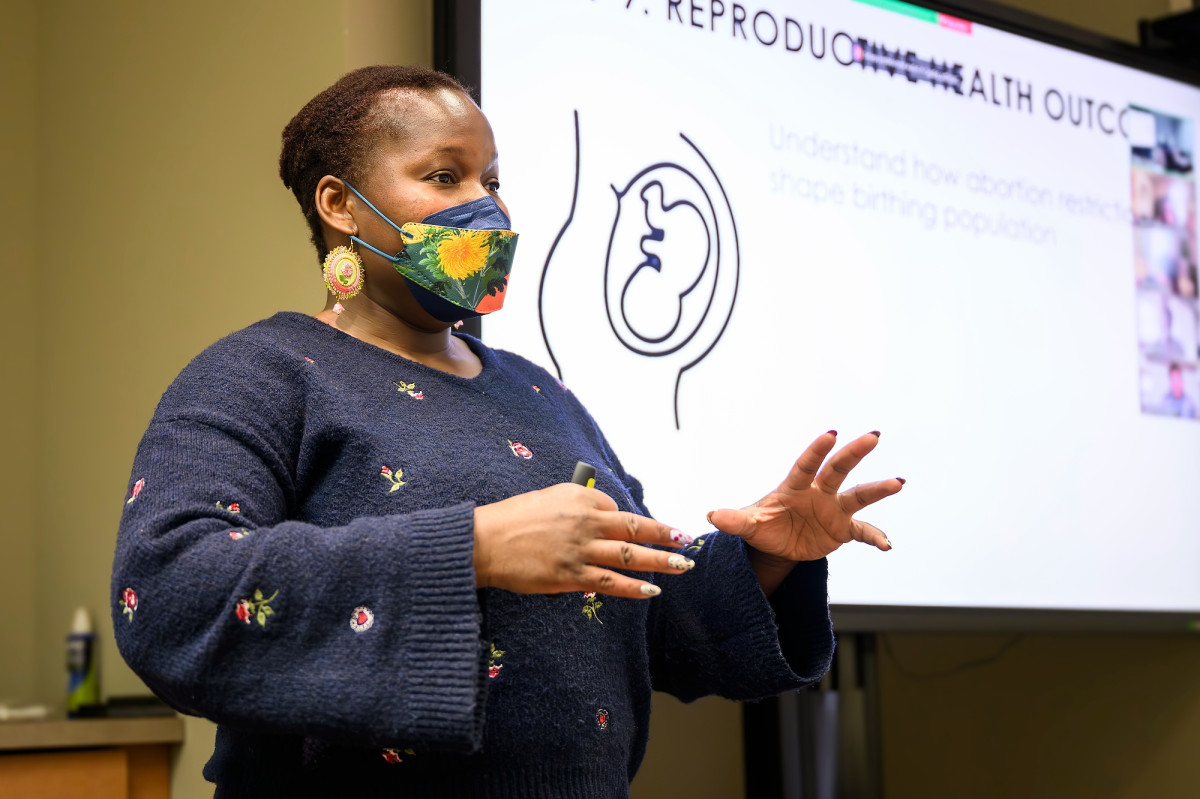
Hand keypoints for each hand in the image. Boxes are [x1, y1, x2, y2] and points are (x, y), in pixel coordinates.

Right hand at [473, 483, 694, 597]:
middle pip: (634, 529)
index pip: (615, 509)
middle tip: (685, 540)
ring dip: (660, 560)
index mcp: (579, 498)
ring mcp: (580, 550)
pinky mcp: (571, 576)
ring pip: (630, 556)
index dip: (626, 523)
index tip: (639, 532)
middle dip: (664, 534)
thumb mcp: (547, 498)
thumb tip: (602, 515)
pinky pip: (611, 582)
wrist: (483, 542)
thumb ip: (576, 505)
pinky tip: (652, 590)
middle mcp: (585, 521)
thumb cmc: (511, 519)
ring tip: (682, 565)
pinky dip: (634, 587)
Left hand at [707, 431, 901, 592]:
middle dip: (854, 453)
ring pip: (858, 495)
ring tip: (898, 482)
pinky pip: (862, 531)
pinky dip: (874, 537)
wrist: (777, 545)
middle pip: (837, 470)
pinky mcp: (842, 530)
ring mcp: (833, 510)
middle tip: (873, 436)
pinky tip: (887, 545)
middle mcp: (818, 493)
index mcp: (794, 487)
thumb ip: (734, 520)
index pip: (806, 465)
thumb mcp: (748, 525)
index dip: (816, 450)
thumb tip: (712, 515)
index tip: (831, 433)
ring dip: (877, 489)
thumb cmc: (763, 526)